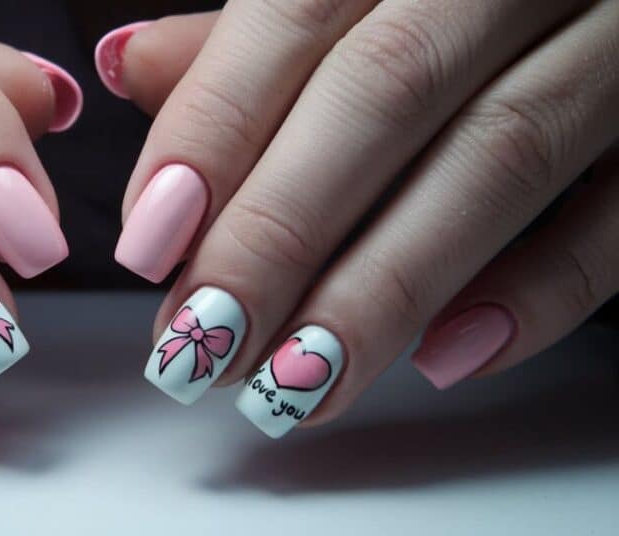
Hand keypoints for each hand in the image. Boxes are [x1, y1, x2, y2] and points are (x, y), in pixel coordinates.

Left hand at [98, 2, 618, 436]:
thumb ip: (252, 32)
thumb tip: (133, 67)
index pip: (297, 14)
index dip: (213, 131)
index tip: (151, 244)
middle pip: (383, 92)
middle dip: (278, 233)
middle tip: (200, 344)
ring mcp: (617, 33)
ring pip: (499, 153)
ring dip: (383, 288)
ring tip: (295, 383)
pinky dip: (543, 289)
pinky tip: (449, 358)